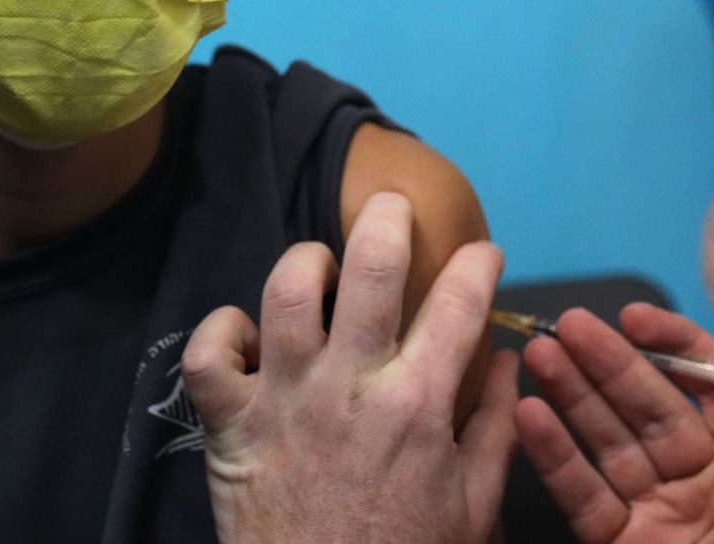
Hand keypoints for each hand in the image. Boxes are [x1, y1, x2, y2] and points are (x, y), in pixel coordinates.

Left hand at [182, 192, 521, 543]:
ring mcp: (285, 401)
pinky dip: (221, 331)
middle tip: (393, 206)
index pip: (459, 306)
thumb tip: (507, 363)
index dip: (477, 265)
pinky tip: (247, 336)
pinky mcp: (231, 426)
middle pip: (371, 269)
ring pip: (286, 291)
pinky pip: (207, 353)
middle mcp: (350, 388)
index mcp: (417, 407)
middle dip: (388, 218)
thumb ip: (493, 429)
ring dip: (308, 263)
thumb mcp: (473, 506)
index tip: (483, 253)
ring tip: (323, 269)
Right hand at [514, 305, 713, 543]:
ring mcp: (657, 515)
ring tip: (538, 357)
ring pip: (608, 442)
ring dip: (571, 397)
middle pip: (651, 407)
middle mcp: (706, 485)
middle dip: (609, 364)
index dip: (675, 348)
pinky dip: (552, 456)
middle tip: (568, 327)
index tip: (636, 318)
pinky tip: (529, 418)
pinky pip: (581, 495)